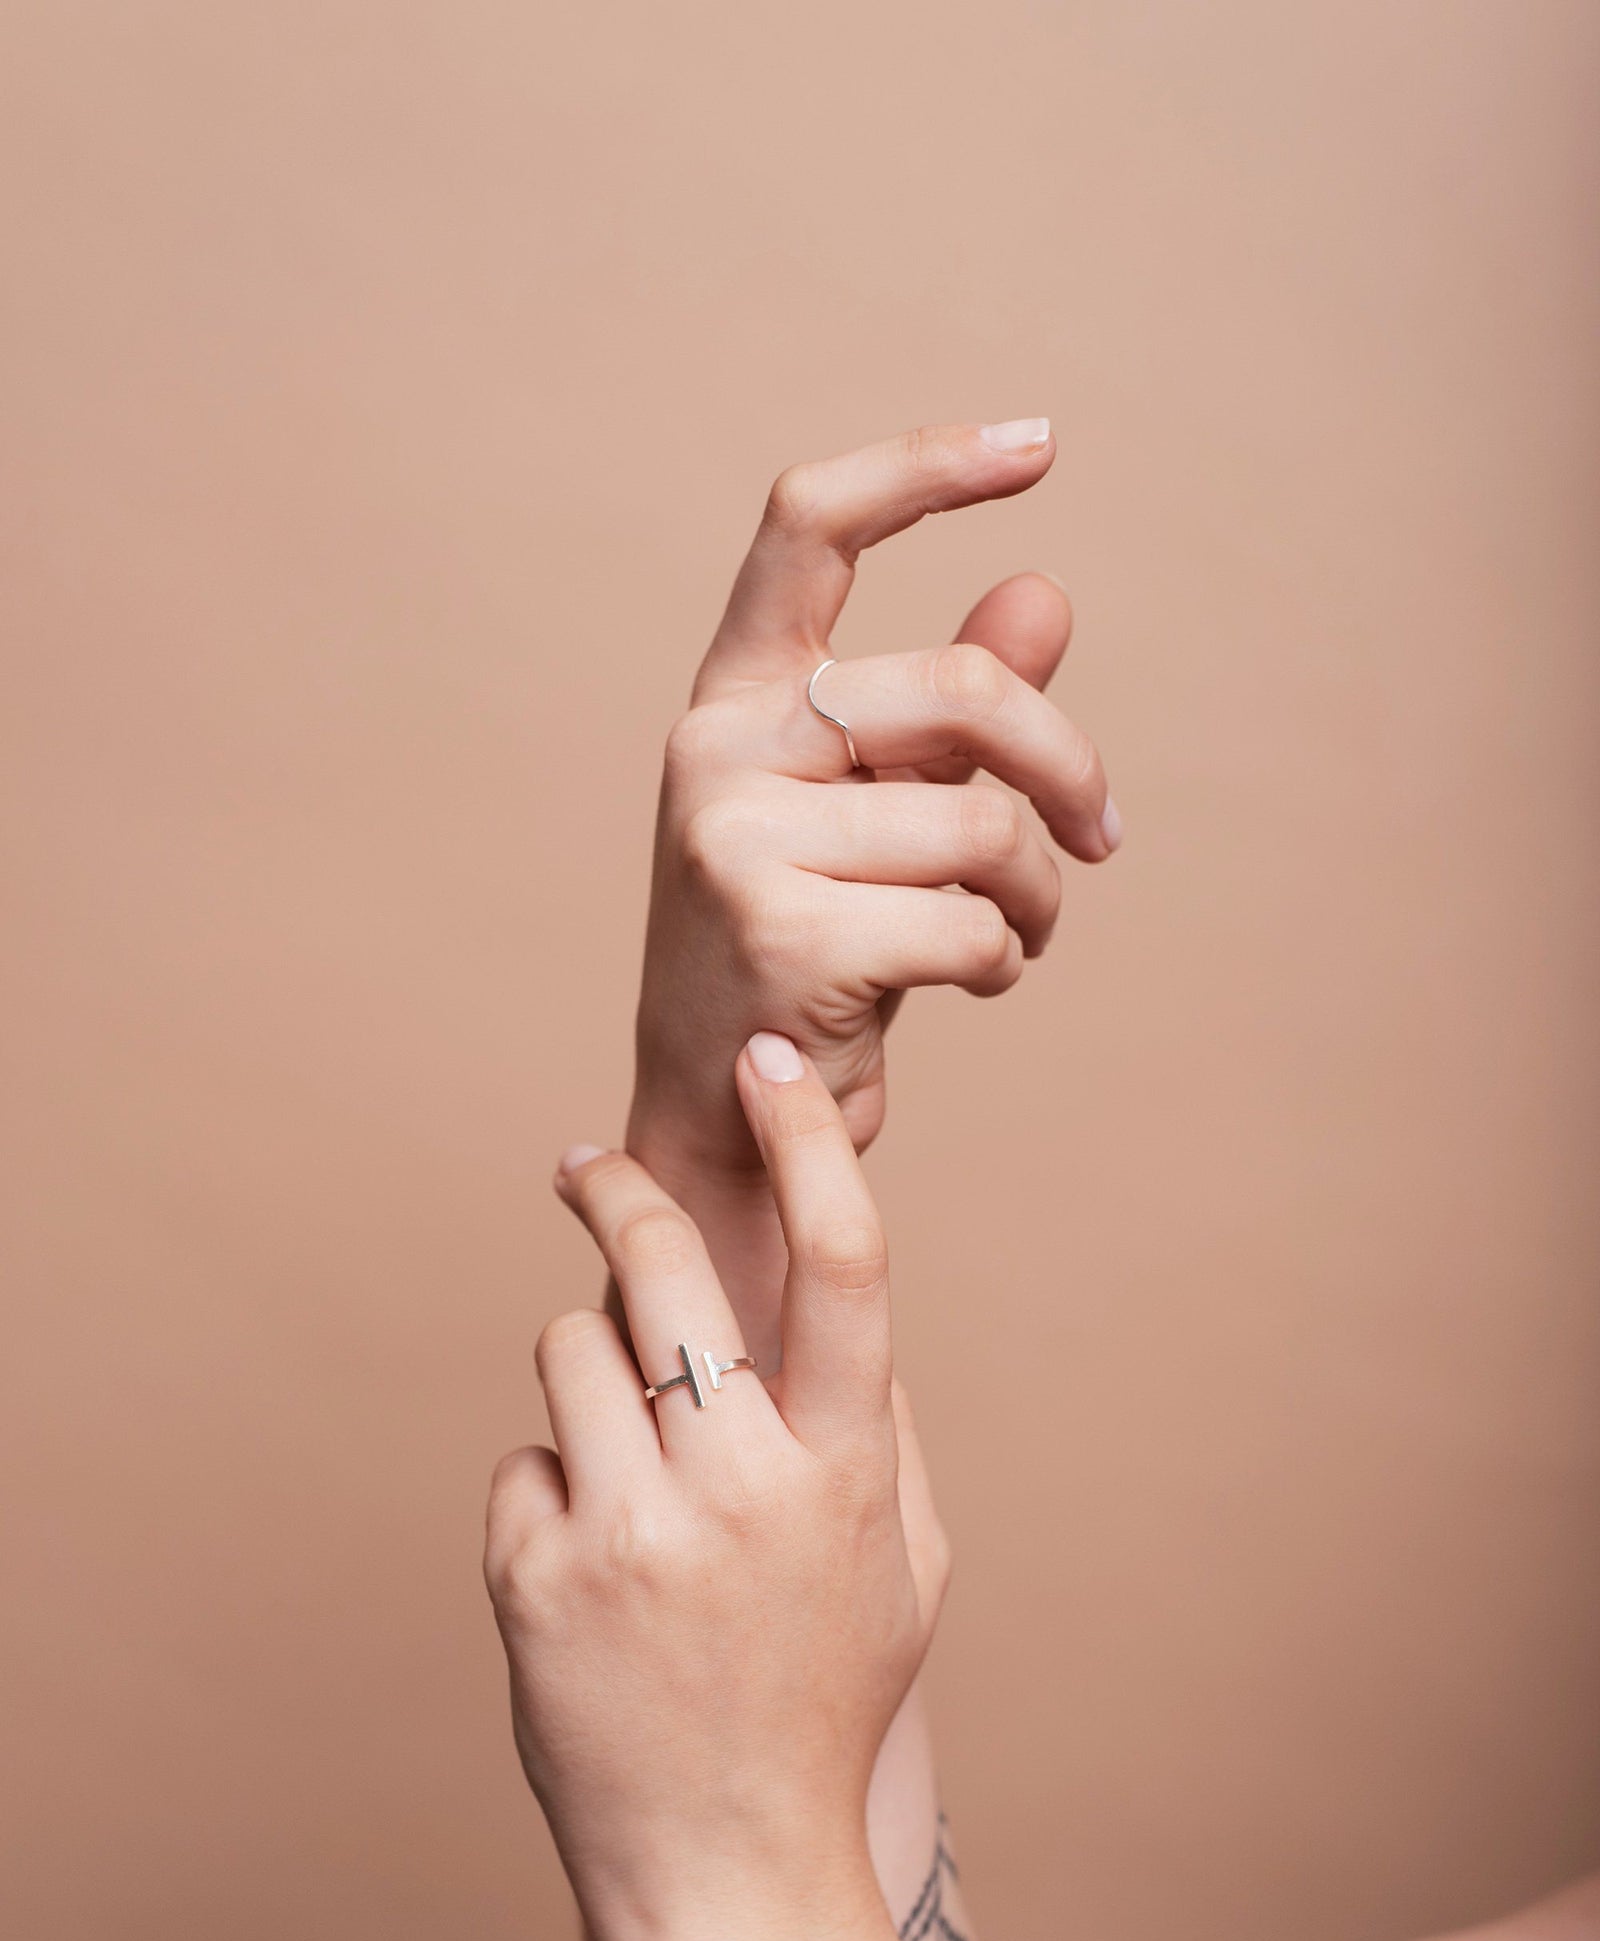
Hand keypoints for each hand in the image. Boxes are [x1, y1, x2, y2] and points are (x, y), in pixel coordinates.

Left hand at [484, 1033, 942, 1940]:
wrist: (728, 1870)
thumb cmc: (823, 1705)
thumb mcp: (902, 1571)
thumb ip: (874, 1432)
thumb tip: (830, 1301)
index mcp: (848, 1473)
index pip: (846, 1265)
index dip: (810, 1144)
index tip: (767, 1065)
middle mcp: (745, 1488)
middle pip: (672, 1266)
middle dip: (622, 1191)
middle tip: (587, 1166)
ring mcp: (633, 1533)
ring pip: (572, 1345)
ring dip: (588, 1376)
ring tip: (621, 1469)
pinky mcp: (536, 1577)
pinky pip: (526, 1457)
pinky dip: (550, 1492)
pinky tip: (588, 1575)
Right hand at [629, 417, 1117, 1189]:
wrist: (725, 1115)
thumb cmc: (806, 949)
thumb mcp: (875, 814)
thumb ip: (949, 718)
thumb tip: (1047, 592)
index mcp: (733, 698)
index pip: (810, 527)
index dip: (924, 467)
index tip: (1039, 443)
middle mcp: (717, 751)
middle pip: (958, 687)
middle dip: (1065, 768)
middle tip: (1102, 839)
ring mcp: (736, 841)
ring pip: (980, 824)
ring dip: (1037, 892)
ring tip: (1016, 932)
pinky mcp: (781, 935)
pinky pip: (969, 920)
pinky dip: (1005, 958)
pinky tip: (971, 982)